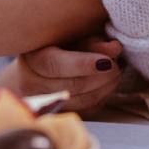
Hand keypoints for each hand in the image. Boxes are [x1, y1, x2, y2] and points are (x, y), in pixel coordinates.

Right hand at [0, 35, 123, 113]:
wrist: (44, 60)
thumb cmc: (61, 41)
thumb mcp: (73, 34)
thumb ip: (92, 41)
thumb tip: (114, 49)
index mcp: (30, 58)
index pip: (53, 65)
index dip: (82, 64)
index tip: (107, 62)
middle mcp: (31, 84)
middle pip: (71, 87)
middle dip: (101, 77)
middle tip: (118, 65)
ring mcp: (43, 102)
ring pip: (82, 102)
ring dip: (106, 87)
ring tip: (116, 72)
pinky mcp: (59, 114)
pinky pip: (87, 110)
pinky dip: (102, 97)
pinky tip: (107, 83)